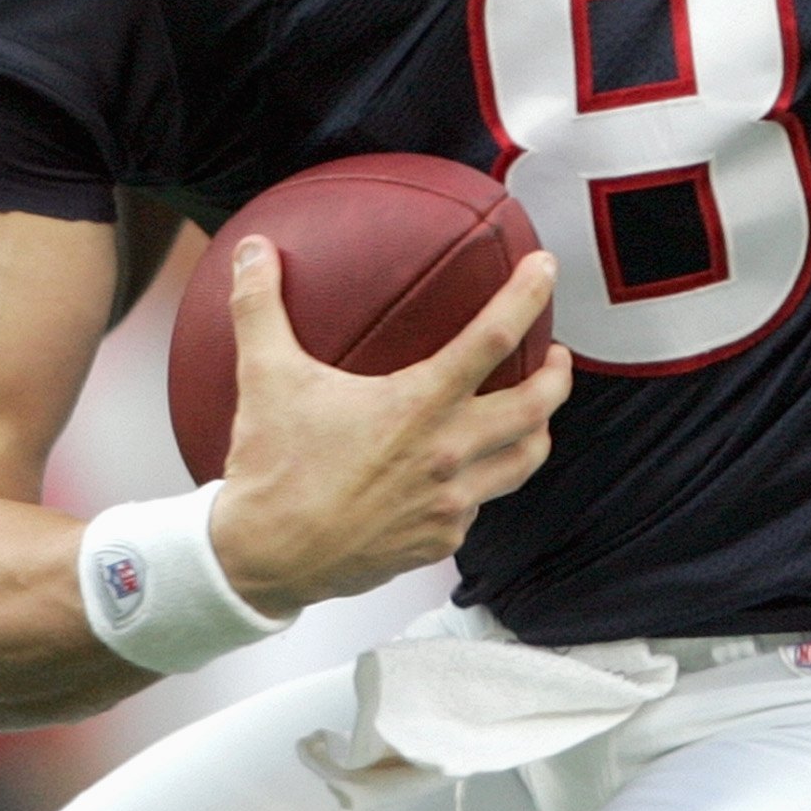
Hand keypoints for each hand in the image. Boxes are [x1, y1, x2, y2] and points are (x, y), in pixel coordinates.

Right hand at [208, 235, 571, 611]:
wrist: (264, 559)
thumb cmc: (271, 468)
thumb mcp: (265, 376)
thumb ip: (260, 306)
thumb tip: (253, 251)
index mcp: (416, 405)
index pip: (494, 337)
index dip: (528, 295)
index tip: (545, 269)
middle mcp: (446, 454)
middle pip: (537, 406)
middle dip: (558, 375)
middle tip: (554, 353)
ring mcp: (449, 504)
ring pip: (523, 461)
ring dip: (536, 429)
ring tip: (532, 411)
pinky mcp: (440, 540)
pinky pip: (482, 503)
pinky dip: (485, 478)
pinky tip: (468, 467)